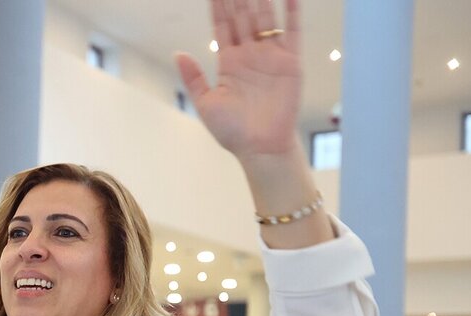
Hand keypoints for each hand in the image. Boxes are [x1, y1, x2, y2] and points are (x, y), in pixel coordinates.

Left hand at [176, 0, 301, 160]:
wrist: (260, 147)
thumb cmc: (232, 131)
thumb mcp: (205, 103)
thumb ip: (193, 77)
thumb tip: (177, 53)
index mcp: (229, 62)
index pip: (223, 26)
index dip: (219, 6)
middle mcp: (250, 55)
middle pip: (243, 17)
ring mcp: (271, 56)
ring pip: (265, 19)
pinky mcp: (291, 62)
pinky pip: (293, 31)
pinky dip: (292, 12)